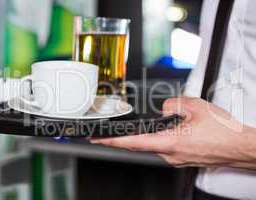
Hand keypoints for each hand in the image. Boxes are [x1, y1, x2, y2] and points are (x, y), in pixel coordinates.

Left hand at [91, 97, 255, 168]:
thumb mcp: (196, 107)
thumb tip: (164, 106)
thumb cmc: (223, 132)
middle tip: (105, 135)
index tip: (98, 140)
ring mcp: (176, 158)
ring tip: (132, 131)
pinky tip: (160, 133)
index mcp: (170, 142)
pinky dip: (156, 140)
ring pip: (152, 146)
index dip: (112, 141)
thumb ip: (174, 104)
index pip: (133, 142)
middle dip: (120, 140)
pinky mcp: (182, 158)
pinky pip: (163, 148)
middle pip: (139, 146)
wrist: (240, 147)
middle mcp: (170, 154)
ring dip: (141, 138)